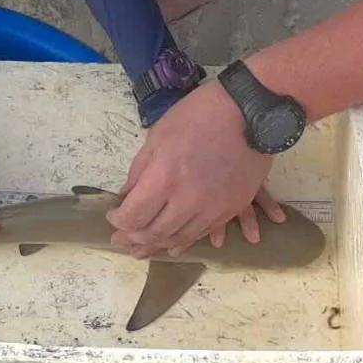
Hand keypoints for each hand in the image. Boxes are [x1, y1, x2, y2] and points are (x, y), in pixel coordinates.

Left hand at [107, 80, 273, 256]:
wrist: (248, 113)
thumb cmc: (198, 116)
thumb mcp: (158, 136)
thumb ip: (140, 171)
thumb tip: (127, 198)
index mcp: (164, 177)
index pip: (133, 215)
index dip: (118, 221)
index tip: (113, 216)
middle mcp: (187, 199)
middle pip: (153, 232)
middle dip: (132, 238)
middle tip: (121, 240)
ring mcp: (211, 208)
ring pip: (178, 238)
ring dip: (156, 245)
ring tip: (141, 249)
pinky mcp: (229, 209)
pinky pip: (202, 234)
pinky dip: (183, 242)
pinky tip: (172, 246)